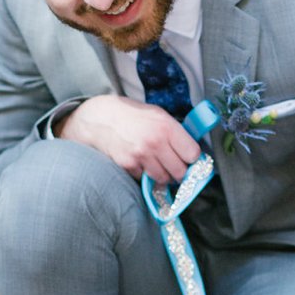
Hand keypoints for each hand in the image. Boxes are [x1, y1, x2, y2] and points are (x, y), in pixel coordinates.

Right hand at [58, 95, 200, 183]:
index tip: (188, 157)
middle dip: (179, 171)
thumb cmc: (133, 115)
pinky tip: (140, 162)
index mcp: (167, 127)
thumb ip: (175, 132)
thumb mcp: (158, 115)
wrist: (101, 117)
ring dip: (163, 175)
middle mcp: (156, 142)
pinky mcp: (128, 165)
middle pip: (180, 171)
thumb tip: (191, 151)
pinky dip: (144, 174)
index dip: (192, 157)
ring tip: (158, 165)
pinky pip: (144, 178)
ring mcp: (141, 156)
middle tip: (175, 166)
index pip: (193, 154)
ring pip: (163, 179)